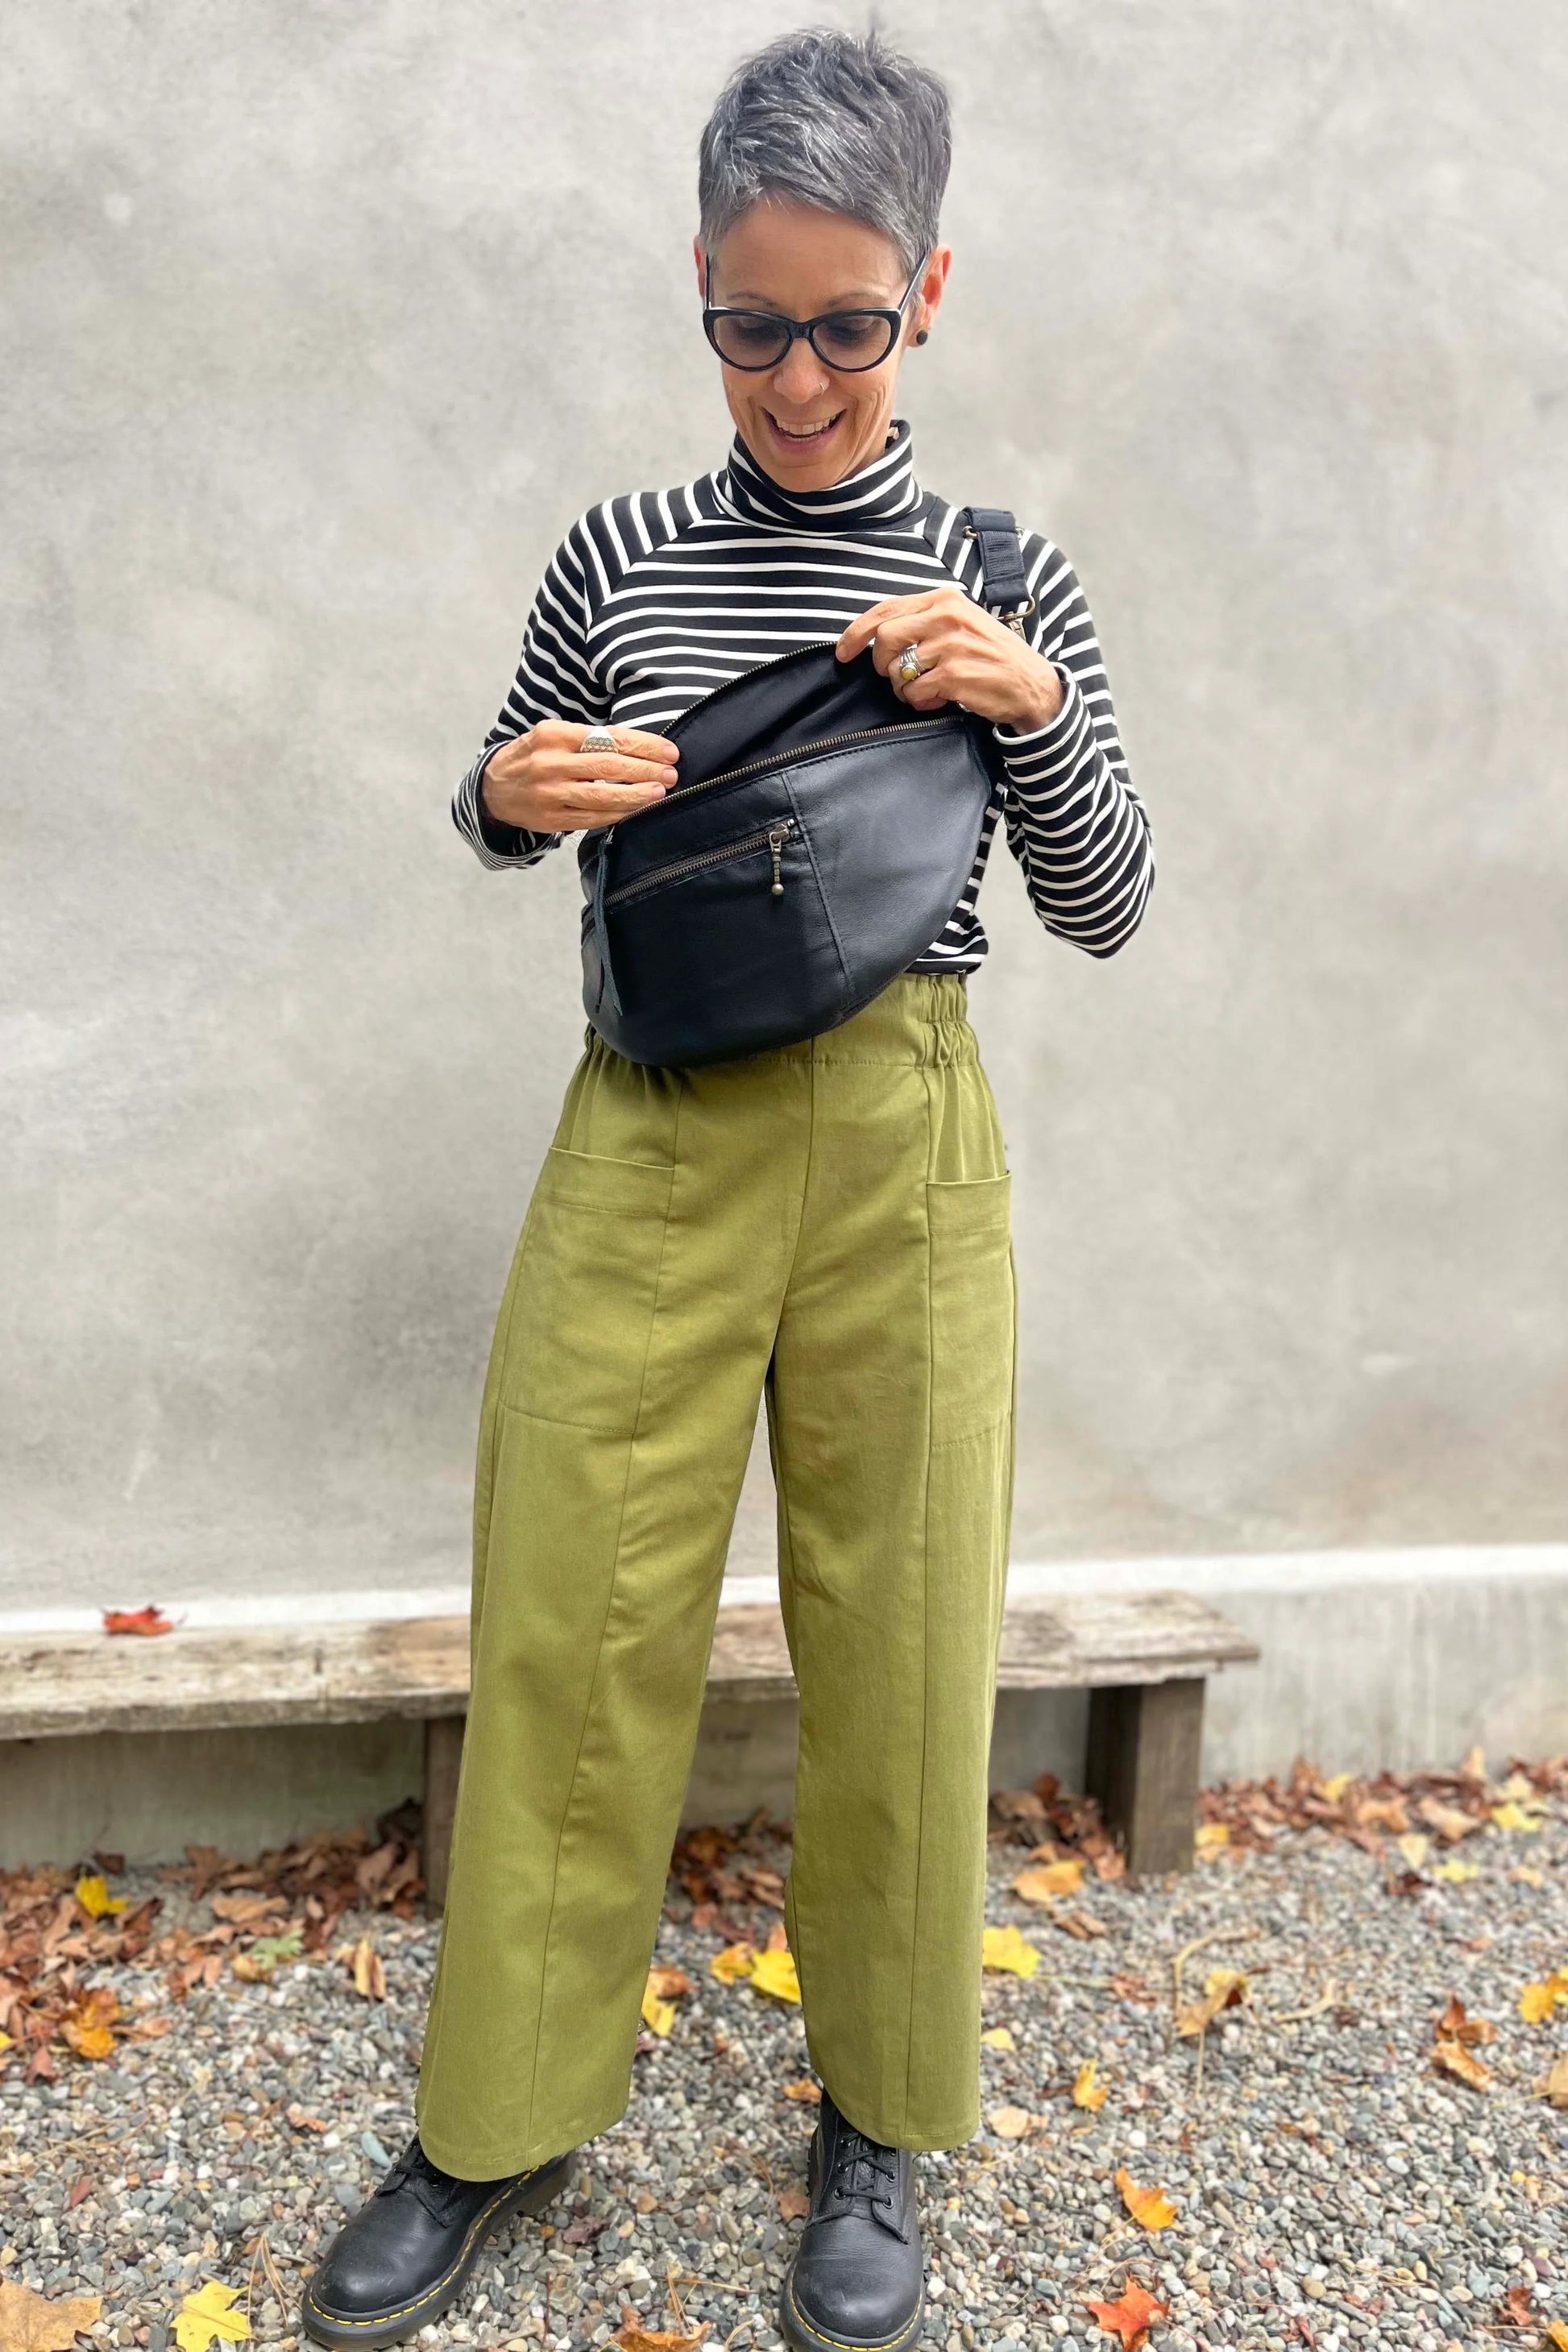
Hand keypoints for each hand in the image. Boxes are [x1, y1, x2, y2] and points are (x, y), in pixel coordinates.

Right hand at [479, 721, 678, 833]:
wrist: (494, 788)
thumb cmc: (535, 756)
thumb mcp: (554, 736)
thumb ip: (590, 739)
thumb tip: (641, 747)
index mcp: (554, 734)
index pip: (608, 737)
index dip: (644, 745)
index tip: (669, 751)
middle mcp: (550, 763)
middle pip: (608, 766)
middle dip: (646, 770)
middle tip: (672, 773)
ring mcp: (550, 793)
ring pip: (602, 796)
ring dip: (637, 795)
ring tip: (660, 792)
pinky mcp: (551, 819)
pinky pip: (593, 818)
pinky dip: (618, 814)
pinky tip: (636, 809)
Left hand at [836, 587, 1063, 731]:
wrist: (1031, 685)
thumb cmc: (992, 656)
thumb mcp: (962, 624)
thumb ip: (924, 621)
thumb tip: (878, 634)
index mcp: (946, 599)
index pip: (886, 609)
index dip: (857, 632)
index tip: (842, 652)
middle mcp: (948, 616)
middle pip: (885, 638)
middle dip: (882, 664)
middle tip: (897, 678)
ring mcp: (951, 645)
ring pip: (897, 670)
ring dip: (905, 688)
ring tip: (928, 690)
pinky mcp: (954, 674)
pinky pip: (914, 692)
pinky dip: (921, 701)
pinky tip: (939, 699)